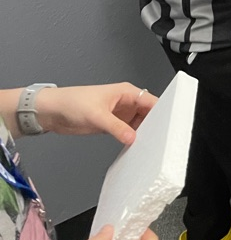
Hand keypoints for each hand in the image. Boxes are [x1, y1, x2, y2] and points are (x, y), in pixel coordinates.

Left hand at [35, 84, 155, 145]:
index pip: (151, 101)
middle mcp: (125, 102)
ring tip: (149, 146)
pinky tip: (135, 147)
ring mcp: (119, 114)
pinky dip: (132, 139)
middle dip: (154, 125)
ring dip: (143, 134)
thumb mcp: (97, 115)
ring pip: (139, 124)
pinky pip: (127, 132)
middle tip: (160, 139)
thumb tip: (132, 137)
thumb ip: (116, 127)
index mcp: (126, 92)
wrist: (53, 112)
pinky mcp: (112, 125)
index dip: (162, 111)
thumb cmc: (72, 102)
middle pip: (148, 114)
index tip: (169, 125)